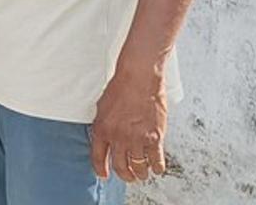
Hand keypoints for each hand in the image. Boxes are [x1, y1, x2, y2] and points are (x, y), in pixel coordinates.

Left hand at [89, 64, 167, 182]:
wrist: (138, 78)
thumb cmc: (120, 88)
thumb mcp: (102, 107)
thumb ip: (103, 125)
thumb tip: (104, 139)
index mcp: (102, 129)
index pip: (98, 157)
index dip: (101, 169)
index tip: (104, 175)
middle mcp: (118, 137)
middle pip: (120, 167)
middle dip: (124, 175)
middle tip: (128, 177)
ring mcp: (137, 139)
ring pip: (138, 167)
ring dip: (140, 173)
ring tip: (142, 173)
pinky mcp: (155, 137)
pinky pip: (156, 161)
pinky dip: (157, 167)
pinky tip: (156, 168)